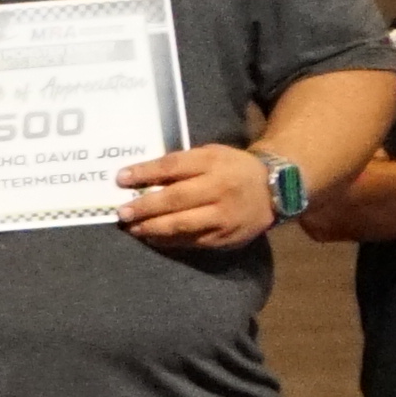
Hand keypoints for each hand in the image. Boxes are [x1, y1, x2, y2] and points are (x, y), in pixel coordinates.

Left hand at [114, 145, 278, 253]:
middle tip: (122, 212)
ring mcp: (223, 216)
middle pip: (176, 199)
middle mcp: (219, 189)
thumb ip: (182, 164)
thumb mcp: (211, 154)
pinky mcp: (225, 237)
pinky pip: (192, 241)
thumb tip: (141, 177)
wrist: (275, 189)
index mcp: (213, 163)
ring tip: (132, 229)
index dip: (145, 173)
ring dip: (153, 228)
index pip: (173, 166)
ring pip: (183, 225)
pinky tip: (152, 238)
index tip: (120, 179)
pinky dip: (169, 241)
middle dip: (145, 207)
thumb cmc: (233, 168)